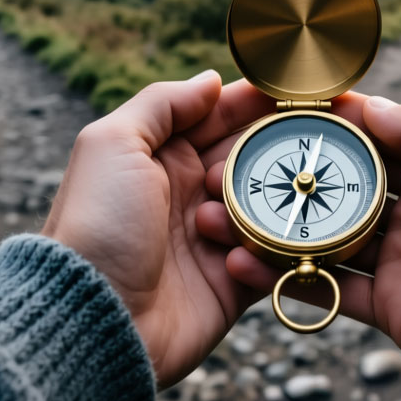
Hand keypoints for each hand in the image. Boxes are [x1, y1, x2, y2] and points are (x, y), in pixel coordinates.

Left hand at [40, 71, 274, 386]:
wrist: (94, 320)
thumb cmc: (95, 225)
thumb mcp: (113, 144)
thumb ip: (161, 105)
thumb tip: (209, 80)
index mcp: (162, 156)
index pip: (222, 116)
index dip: (260, 102)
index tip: (303, 90)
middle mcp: (190, 194)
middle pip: (254, 159)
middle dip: (277, 151)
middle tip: (306, 146)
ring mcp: (213, 239)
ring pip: (269, 207)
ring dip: (263, 205)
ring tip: (232, 214)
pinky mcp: (231, 284)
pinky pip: (270, 260)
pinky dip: (267, 254)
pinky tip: (241, 256)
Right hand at [202, 95, 400, 390]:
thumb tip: (368, 105)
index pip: (380, 135)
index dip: (334, 124)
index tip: (280, 113)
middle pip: (345, 185)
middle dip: (296, 177)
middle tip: (239, 166)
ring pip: (329, 236)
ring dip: (281, 227)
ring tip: (229, 216)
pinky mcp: (391, 305)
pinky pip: (329, 286)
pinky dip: (288, 278)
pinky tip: (246, 266)